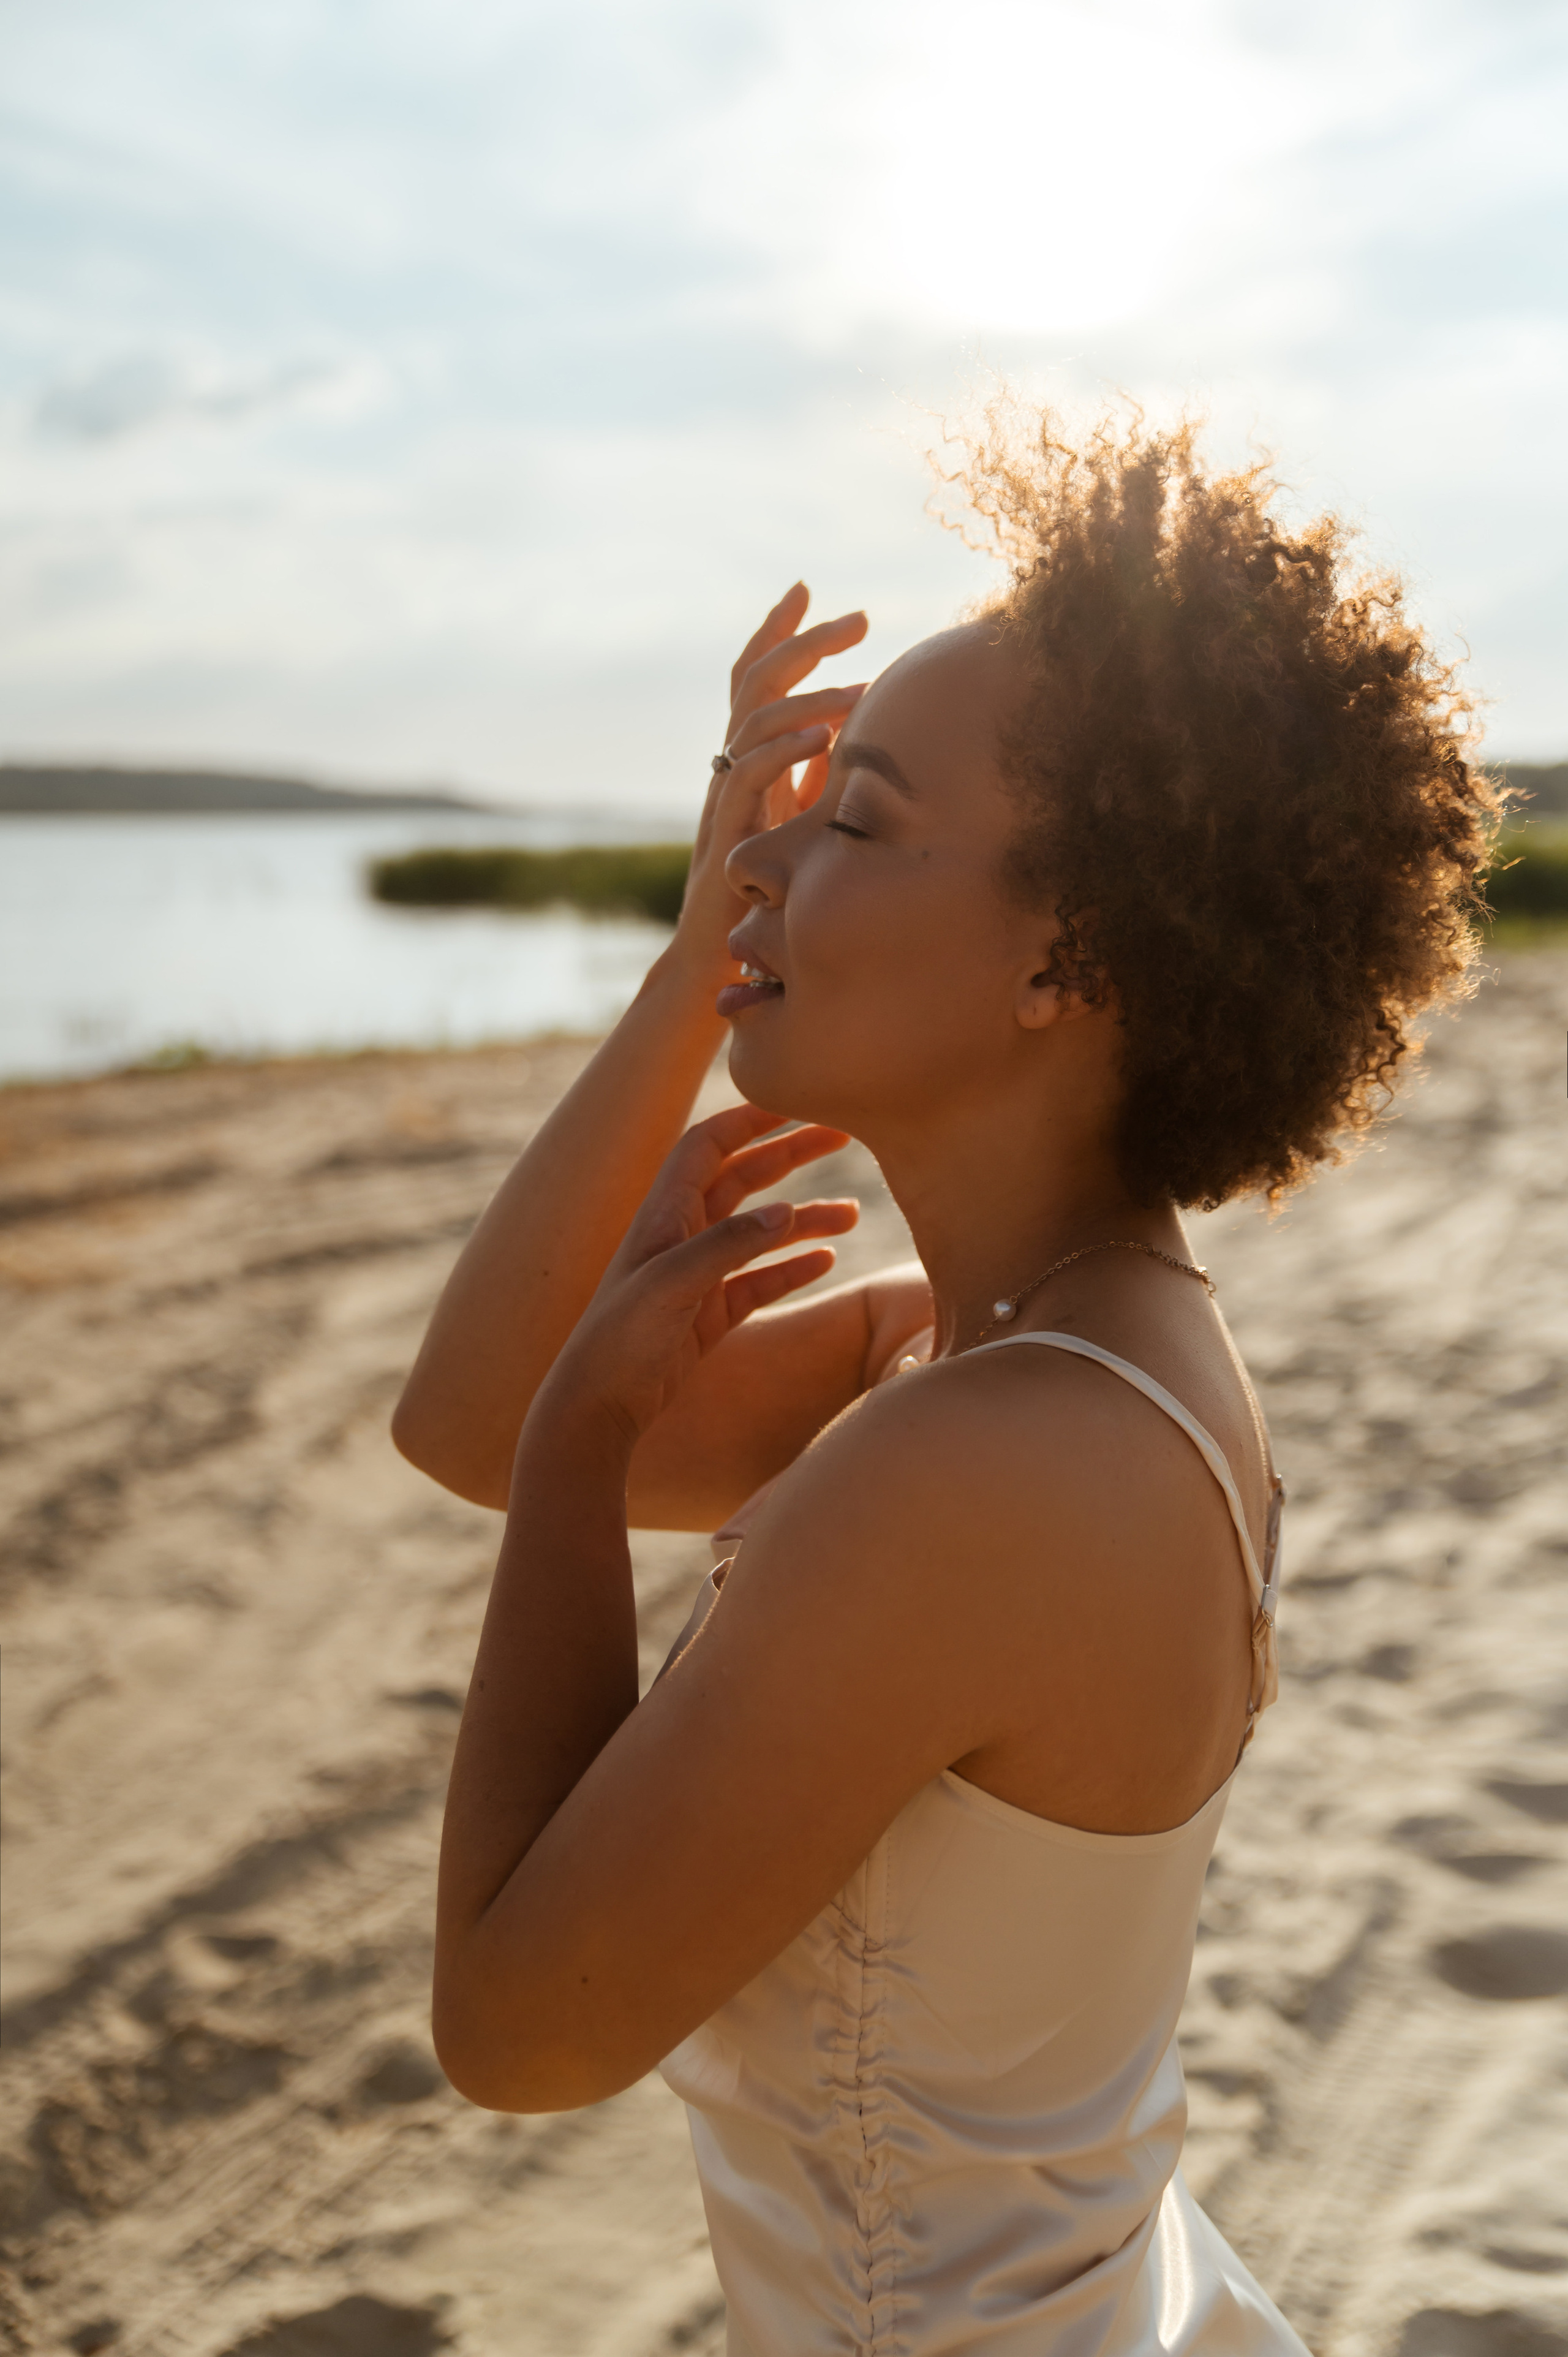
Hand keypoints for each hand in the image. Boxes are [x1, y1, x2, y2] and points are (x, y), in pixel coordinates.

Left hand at [531, 1104, 858, 1449]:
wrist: (596, 1407)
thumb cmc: (619, 1339)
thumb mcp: (670, 1285)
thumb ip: (726, 1246)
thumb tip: (786, 1211)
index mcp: (664, 1213)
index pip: (708, 1144)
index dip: (749, 1118)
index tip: (796, 1100)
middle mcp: (681, 1236)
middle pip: (744, 1178)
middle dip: (791, 1155)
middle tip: (844, 1138)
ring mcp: (697, 1275)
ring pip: (759, 1232)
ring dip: (803, 1219)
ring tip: (853, 1216)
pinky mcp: (708, 1315)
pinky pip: (759, 1281)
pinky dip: (792, 1268)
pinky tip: (826, 1262)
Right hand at [669, 585, 868, 992]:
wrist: (717, 955)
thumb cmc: (760, 895)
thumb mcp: (798, 824)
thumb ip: (815, 781)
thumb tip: (849, 741)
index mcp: (746, 760)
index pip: (754, 679)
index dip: (776, 632)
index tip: (806, 590)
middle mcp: (728, 766)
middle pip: (753, 681)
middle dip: (803, 641)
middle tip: (858, 618)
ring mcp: (723, 794)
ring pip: (754, 720)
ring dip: (811, 696)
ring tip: (860, 688)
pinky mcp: (727, 828)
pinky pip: (748, 774)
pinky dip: (786, 749)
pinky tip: (825, 736)